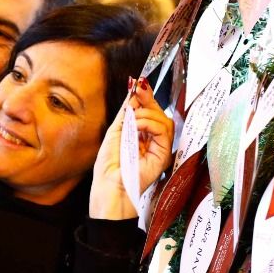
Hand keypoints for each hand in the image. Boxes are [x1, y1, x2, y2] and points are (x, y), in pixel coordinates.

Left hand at [87, 78, 175, 219]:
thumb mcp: (116, 131)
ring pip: (164, 120)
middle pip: (159, 113)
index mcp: (141, 136)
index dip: (146, 97)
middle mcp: (153, 142)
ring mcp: (160, 148)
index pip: (150, 112)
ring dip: (146, 115)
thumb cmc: (109, 167)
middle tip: (138, 91)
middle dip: (149, 100)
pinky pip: (164, 130)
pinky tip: (137, 127)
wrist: (109, 188)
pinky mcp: (164, 154)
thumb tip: (135, 87)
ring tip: (132, 121)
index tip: (138, 85)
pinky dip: (150, 124)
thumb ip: (127, 111)